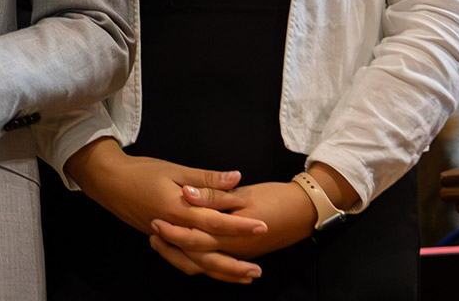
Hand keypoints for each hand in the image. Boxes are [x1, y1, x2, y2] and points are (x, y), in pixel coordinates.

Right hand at [65, 139, 264, 283]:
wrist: (109, 182)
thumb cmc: (142, 172)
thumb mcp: (175, 170)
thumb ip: (206, 179)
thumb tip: (236, 178)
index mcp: (177, 210)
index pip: (215, 222)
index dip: (239, 226)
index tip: (262, 226)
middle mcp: (173, 230)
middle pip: (207, 254)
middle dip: (234, 262)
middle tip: (258, 268)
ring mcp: (166, 239)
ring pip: (196, 263)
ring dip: (221, 271)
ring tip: (244, 275)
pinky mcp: (162, 241)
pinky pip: (184, 261)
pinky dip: (202, 267)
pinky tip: (216, 267)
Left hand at [150, 180, 314, 275]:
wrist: (306, 210)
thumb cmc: (276, 199)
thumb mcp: (244, 194)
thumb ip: (214, 194)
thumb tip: (187, 193)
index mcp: (231, 234)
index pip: (194, 239)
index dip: (172, 232)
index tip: (154, 221)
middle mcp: (234, 250)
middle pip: (196, 258)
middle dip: (172, 249)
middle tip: (152, 234)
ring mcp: (239, 255)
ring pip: (205, 265)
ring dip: (182, 257)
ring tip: (162, 244)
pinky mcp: (243, 253)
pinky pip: (216, 264)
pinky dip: (199, 260)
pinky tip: (187, 250)